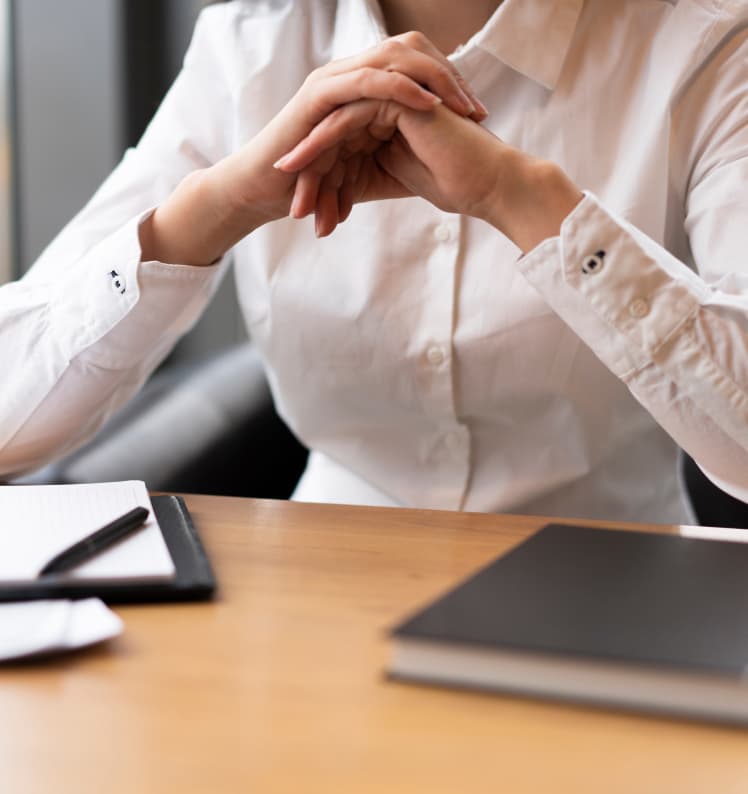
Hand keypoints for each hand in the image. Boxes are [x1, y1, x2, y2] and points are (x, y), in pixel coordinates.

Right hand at [140, 32, 486, 264]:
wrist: (266, 193)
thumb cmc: (310, 186)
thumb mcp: (364, 172)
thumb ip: (396, 159)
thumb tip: (438, 169)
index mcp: (362, 90)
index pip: (416, 70)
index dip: (451, 87)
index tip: (480, 117)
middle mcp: (350, 76)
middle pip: (412, 54)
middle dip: (452, 80)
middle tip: (480, 111)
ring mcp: (334, 80)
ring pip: (394, 59)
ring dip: (434, 80)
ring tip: (463, 106)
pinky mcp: (320, 94)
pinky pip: (369, 80)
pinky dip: (401, 88)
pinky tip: (429, 104)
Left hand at [274, 99, 583, 250]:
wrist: (486, 185)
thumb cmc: (452, 185)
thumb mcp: (393, 176)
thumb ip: (364, 168)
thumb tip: (333, 185)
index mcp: (388, 116)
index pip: (343, 143)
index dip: (322, 179)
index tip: (305, 211)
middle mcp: (386, 100)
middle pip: (333, 132)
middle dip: (309, 171)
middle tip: (292, 207)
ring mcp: (391, 93)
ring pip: (335, 122)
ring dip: (308, 156)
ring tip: (286, 186)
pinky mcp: (395, 96)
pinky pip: (348, 116)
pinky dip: (322, 142)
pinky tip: (303, 166)